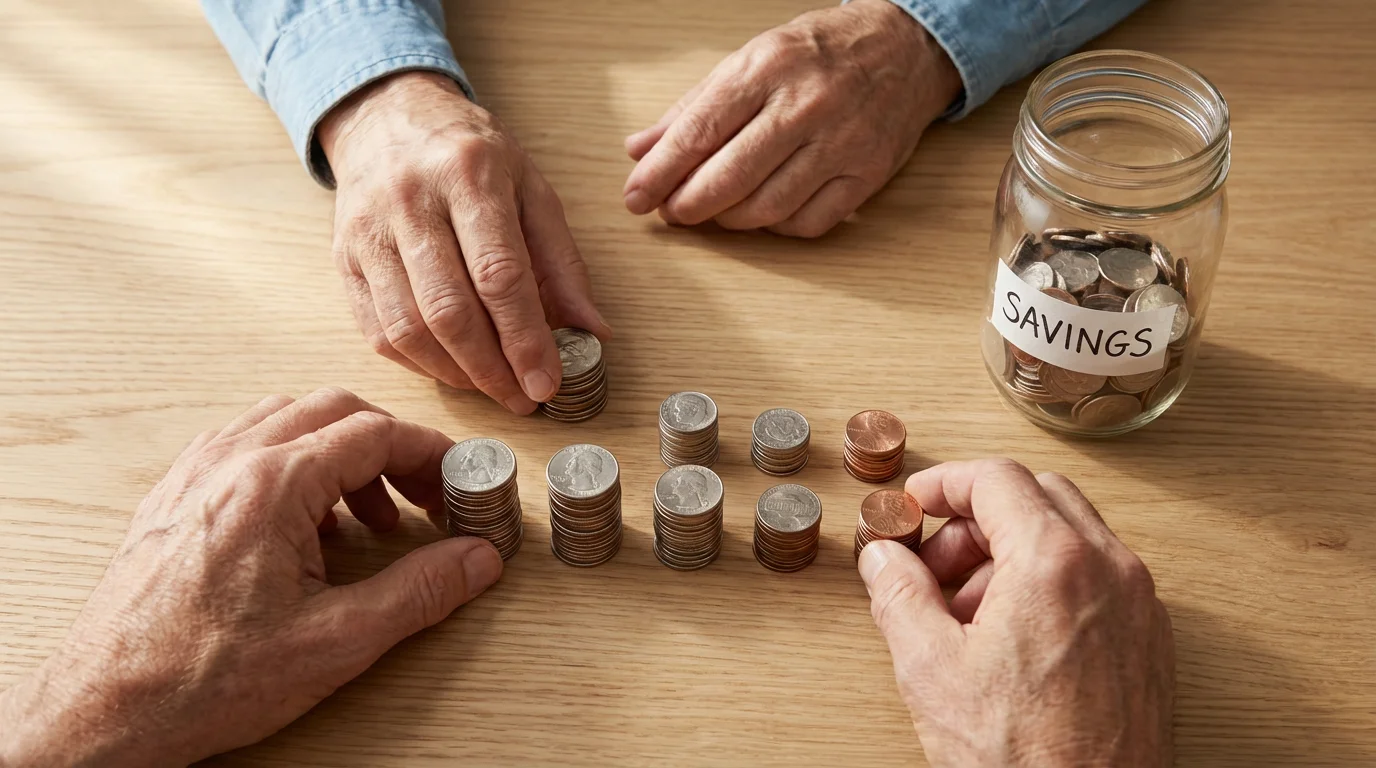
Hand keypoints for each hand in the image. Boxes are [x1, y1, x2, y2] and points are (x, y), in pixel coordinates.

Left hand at [0, 388, 503, 766]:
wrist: (109, 710)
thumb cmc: (201, 678)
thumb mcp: (335, 641)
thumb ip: (419, 592)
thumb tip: (474, 561)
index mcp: (271, 485)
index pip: (373, 433)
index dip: (429, 451)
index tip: (456, 475)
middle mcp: (228, 463)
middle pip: (333, 410)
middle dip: (390, 446)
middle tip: (423, 493)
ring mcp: (194, 475)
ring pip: (287, 420)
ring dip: (340, 453)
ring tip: (367, 516)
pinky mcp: (174, 496)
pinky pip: (245, 446)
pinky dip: (293, 464)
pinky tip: (305, 523)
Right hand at [320, 72, 609, 413]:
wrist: (387, 117)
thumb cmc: (471, 157)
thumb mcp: (532, 189)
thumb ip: (562, 262)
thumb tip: (594, 332)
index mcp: (468, 176)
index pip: (498, 275)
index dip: (524, 338)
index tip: (548, 383)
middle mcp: (411, 202)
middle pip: (449, 309)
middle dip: (491, 369)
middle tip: (523, 400)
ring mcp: (368, 232)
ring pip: (407, 328)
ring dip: (455, 374)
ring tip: (492, 388)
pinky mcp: (344, 258)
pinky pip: (377, 330)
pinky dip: (419, 363)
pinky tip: (452, 369)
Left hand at [622, 0, 960, 236]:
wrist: (904, 48)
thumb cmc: (818, 53)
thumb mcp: (750, 59)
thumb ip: (693, 107)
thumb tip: (641, 149)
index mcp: (768, 67)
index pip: (701, 130)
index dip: (661, 172)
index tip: (636, 197)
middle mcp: (807, 105)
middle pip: (732, 176)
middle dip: (689, 204)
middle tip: (672, 213)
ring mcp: (842, 142)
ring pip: (768, 207)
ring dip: (729, 220)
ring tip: (715, 211)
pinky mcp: (867, 174)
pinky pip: (808, 223)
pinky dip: (776, 227)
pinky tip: (763, 212)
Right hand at [858, 459, 1173, 766]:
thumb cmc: (1028, 760)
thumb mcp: (932, 670)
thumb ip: (899, 595)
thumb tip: (883, 557)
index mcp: (1055, 562)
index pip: (996, 478)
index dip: (944, 483)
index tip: (916, 505)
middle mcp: (1111, 570)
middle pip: (1037, 496)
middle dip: (976, 519)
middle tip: (935, 564)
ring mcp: (1140, 604)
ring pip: (1070, 535)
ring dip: (1011, 552)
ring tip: (966, 614)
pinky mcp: (1150, 639)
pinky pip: (1096, 578)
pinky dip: (1048, 582)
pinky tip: (1010, 639)